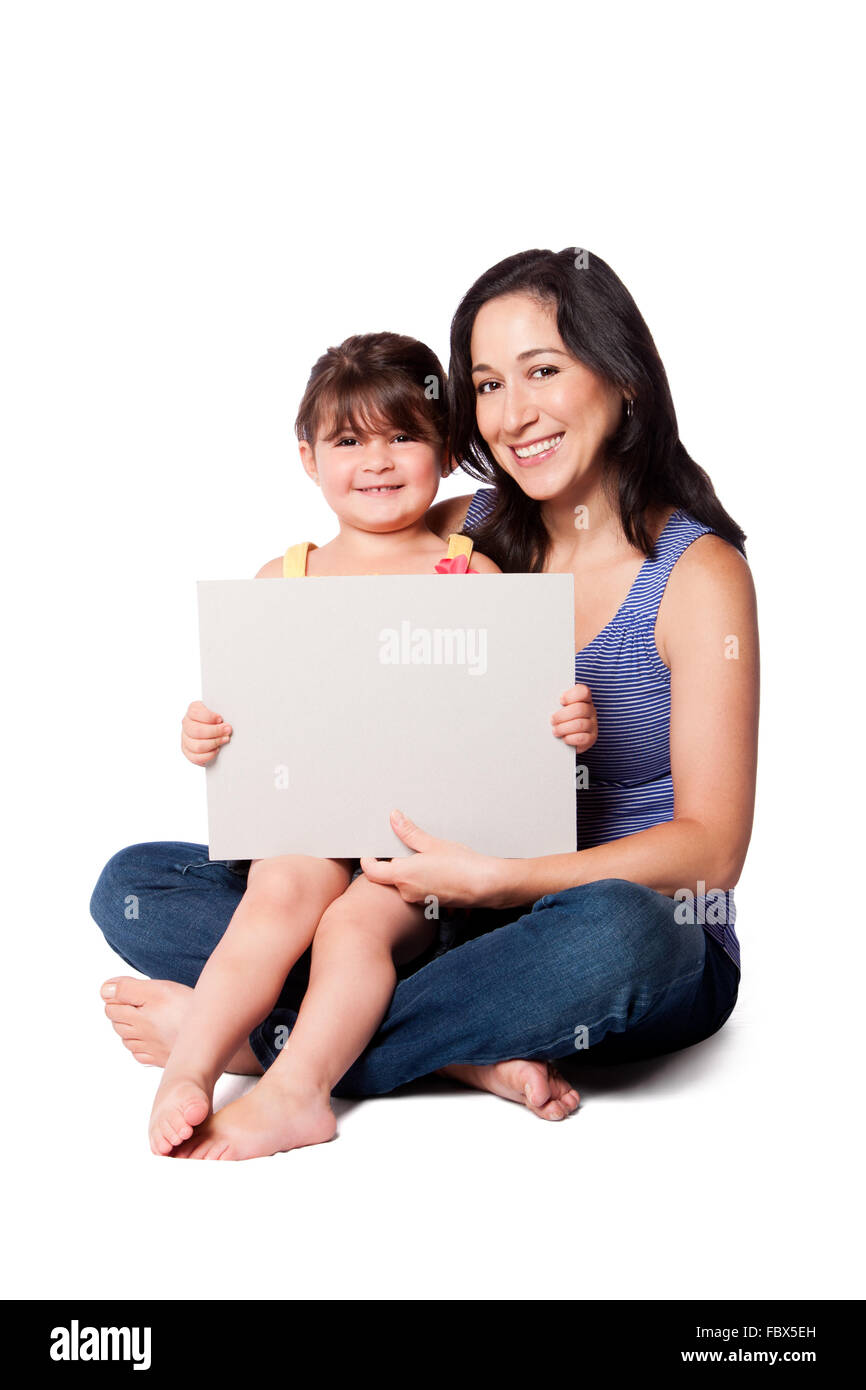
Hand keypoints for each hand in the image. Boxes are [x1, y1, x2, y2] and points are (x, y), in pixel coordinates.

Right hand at [181, 700, 232, 765]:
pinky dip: (209, 755)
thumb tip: (231, 714)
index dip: (209, 717)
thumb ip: (222, 711)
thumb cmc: (220, 719)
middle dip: (215, 731)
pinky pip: (196, 757)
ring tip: (225, 739)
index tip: (220, 719)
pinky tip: (217, 749)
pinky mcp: (188, 752)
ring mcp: (185, 739)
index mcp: (192, 711)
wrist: (217, 731)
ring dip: (214, 743)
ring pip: (197, 746)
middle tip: (228, 730)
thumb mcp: (220, 711)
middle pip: (197, 731)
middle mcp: (187, 724)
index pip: (195, 712)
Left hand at [360, 810, 504, 907]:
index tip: (369, 854)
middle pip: (390, 876)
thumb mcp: (433, 844)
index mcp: (402, 874)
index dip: (367, 862)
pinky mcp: (431, 904)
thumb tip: (394, 818)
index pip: (372, 871)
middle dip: (396, 863)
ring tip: (430, 860)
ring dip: (411, 873)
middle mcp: (407, 891)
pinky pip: (419, 891)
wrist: (486, 886)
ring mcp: (419, 900)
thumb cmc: (461, 865)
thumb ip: (409, 832)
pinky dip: (423, 882)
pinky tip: (439, 873)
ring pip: (405, 884)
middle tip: (409, 849)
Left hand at [550, 682, 597, 750]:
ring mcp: (592, 725)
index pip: (583, 691)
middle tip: (553, 720)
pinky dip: (570, 738)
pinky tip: (564, 738)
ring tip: (555, 731)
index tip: (560, 701)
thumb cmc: (560, 720)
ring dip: (564, 728)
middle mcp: (590, 711)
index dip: (571, 696)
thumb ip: (555, 703)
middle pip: (580, 709)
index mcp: (583, 699)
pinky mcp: (591, 738)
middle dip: (562, 716)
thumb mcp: (558, 708)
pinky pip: (582, 738)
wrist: (564, 740)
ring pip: (580, 724)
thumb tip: (541, 700)